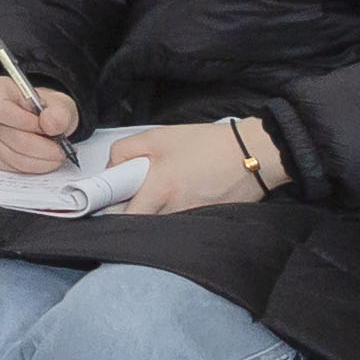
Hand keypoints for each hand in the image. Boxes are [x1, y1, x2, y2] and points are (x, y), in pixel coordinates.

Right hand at [0, 69, 79, 173]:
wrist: (40, 120)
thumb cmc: (45, 109)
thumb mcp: (60, 104)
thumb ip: (59, 112)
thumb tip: (50, 124)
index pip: (0, 110)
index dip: (25, 123)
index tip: (47, 129)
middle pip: (8, 136)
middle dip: (40, 148)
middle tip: (60, 150)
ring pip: (10, 155)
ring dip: (39, 161)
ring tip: (55, 155)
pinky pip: (9, 166)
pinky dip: (30, 166)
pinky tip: (41, 159)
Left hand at [107, 119, 267, 215]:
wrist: (252, 154)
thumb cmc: (208, 144)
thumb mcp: (158, 136)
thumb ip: (126, 151)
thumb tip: (111, 168)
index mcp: (160, 189)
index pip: (126, 216)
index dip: (112, 210)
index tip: (107, 201)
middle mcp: (175, 210)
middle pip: (142, 222)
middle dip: (133, 210)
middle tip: (133, 192)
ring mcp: (192, 219)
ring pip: (161, 222)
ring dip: (155, 210)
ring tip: (164, 189)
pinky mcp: (207, 222)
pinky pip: (181, 222)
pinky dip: (176, 211)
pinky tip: (184, 194)